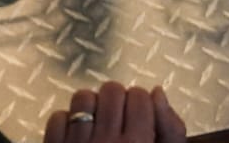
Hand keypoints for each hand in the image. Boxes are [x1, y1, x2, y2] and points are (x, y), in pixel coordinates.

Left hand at [44, 82, 185, 142]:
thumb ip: (171, 131)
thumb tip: (158, 91)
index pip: (140, 96)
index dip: (141, 105)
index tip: (140, 119)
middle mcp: (107, 142)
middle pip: (112, 90)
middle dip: (117, 102)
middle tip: (120, 122)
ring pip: (83, 98)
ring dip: (91, 108)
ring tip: (98, 125)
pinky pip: (56, 117)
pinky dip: (66, 123)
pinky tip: (77, 136)